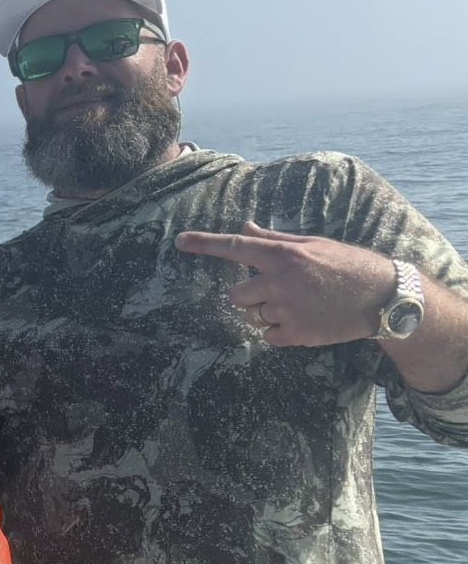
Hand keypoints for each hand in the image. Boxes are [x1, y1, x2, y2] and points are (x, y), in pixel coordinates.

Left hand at [173, 219, 397, 345]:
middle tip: (280, 292)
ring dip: (268, 313)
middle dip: (251, 296)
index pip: (236, 246)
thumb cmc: (347, 265)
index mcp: (285, 255)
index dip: (205, 244)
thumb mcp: (314, 245)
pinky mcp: (296, 334)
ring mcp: (287, 309)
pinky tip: (305, 320)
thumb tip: (245, 228)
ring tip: (301, 305)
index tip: (179, 241)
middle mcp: (281, 281)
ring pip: (253, 316)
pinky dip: (280, 332)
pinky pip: (268, 336)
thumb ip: (274, 240)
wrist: (384, 297)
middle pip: (237, 295)